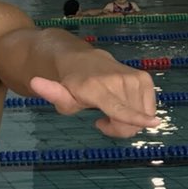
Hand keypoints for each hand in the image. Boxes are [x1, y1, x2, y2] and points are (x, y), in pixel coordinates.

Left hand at [30, 68, 159, 137]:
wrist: (82, 59)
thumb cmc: (70, 84)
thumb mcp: (58, 94)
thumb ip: (52, 94)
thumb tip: (35, 82)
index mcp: (96, 88)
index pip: (118, 107)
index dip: (135, 118)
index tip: (153, 123)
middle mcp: (118, 81)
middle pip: (131, 122)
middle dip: (118, 128)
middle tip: (100, 121)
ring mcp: (134, 78)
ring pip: (142, 116)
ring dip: (128, 120)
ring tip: (110, 110)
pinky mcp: (144, 78)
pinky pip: (149, 107)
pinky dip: (138, 112)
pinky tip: (122, 104)